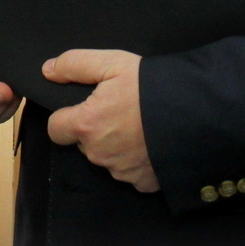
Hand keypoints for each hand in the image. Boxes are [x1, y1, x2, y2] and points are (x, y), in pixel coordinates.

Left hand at [44, 49, 157, 192]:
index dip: (66, 117)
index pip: (56, 129)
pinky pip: (131, 173)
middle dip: (95, 129)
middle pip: (84, 143)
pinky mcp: (143, 183)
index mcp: (87, 125)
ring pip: (107, 158)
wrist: (196, 112)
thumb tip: (48, 70)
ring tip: (139, 125)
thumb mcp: (113, 63)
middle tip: (120, 110)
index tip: (82, 109)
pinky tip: (151, 143)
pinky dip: (137, 160)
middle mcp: (99, 153)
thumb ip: (75, 64)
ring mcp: (121, 171)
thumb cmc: (152, 86)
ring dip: (116, 145)